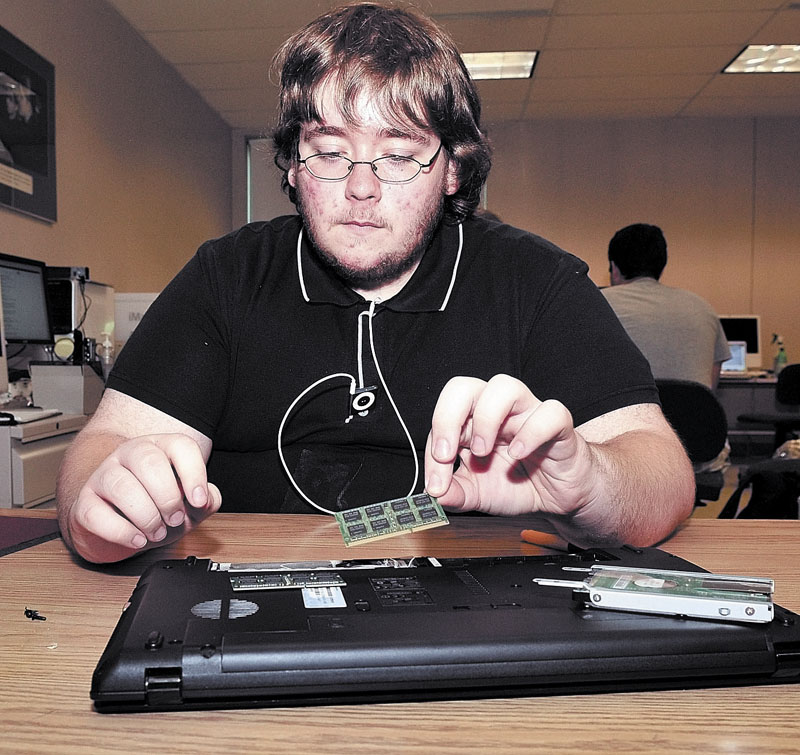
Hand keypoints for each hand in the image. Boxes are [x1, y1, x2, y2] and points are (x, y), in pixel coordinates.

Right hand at [62, 433, 220, 562]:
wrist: (116, 520)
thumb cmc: (156, 505)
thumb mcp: (188, 503)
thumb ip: (206, 500)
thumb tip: (208, 499)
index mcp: (161, 448)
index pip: (180, 446)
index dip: (194, 473)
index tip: (199, 500)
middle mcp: (130, 455)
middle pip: (149, 462)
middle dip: (168, 496)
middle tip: (175, 519)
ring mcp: (104, 475)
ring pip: (121, 485)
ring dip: (145, 515)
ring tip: (157, 532)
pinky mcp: (84, 502)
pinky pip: (96, 513)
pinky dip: (121, 532)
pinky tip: (137, 539)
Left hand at [424, 375, 597, 517]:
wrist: (559, 497)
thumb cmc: (517, 485)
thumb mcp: (478, 495)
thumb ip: (455, 494)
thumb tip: (435, 494)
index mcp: (472, 422)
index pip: (442, 418)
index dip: (434, 449)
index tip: (436, 484)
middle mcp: (496, 411)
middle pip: (464, 387)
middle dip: (446, 418)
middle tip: (446, 454)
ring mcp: (527, 413)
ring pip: (504, 386)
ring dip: (485, 418)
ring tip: (482, 451)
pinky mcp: (558, 424)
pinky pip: (549, 412)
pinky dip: (531, 432)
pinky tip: (519, 454)